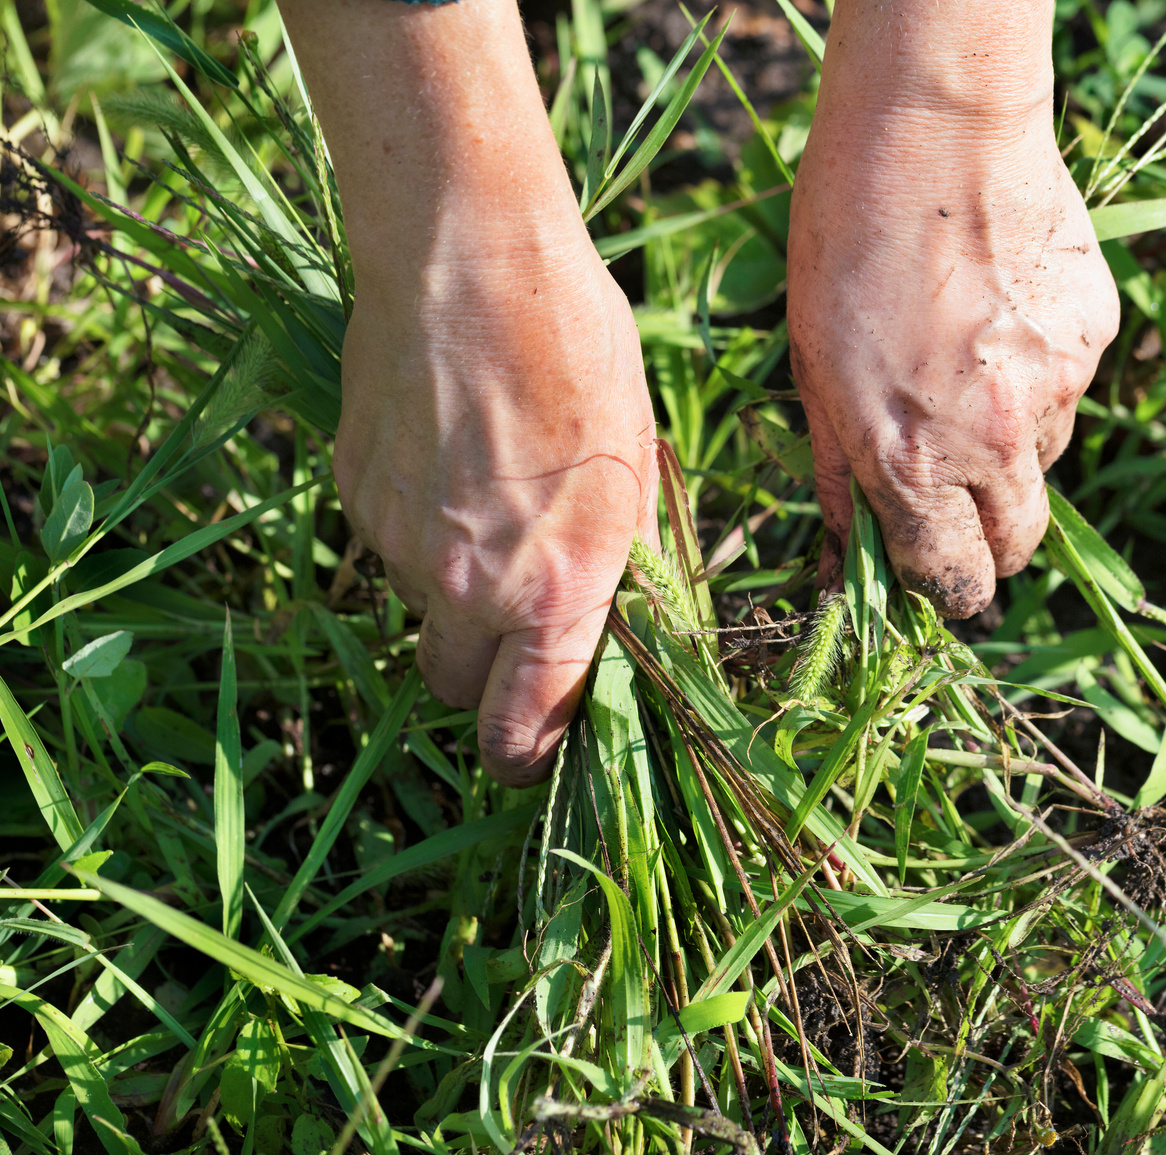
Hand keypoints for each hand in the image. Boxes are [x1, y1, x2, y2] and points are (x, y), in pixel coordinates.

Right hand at [336, 224, 654, 785]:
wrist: (469, 258)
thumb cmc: (579, 352)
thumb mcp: (635, 466)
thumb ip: (618, 565)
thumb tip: (613, 627)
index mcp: (557, 589)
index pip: (523, 733)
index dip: (531, 757)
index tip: (539, 747)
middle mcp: (467, 586)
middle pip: (455, 690)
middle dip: (485, 678)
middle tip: (518, 624)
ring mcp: (398, 543)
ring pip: (419, 611)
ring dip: (451, 592)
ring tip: (490, 501)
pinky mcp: (353, 494)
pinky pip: (385, 546)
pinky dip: (414, 530)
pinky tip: (447, 459)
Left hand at [786, 0, 1118, 617]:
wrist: (935, 129)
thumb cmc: (845, 241)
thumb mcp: (811, 366)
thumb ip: (838, 471)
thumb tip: (846, 552)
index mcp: (913, 461)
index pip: (953, 580)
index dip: (946, 590)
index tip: (940, 580)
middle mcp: (996, 441)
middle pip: (1018, 545)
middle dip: (990, 542)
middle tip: (959, 501)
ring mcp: (1057, 387)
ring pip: (1044, 459)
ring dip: (1011, 445)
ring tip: (965, 364)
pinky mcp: (1095, 335)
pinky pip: (1069, 385)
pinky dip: (1039, 372)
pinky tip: (1000, 312)